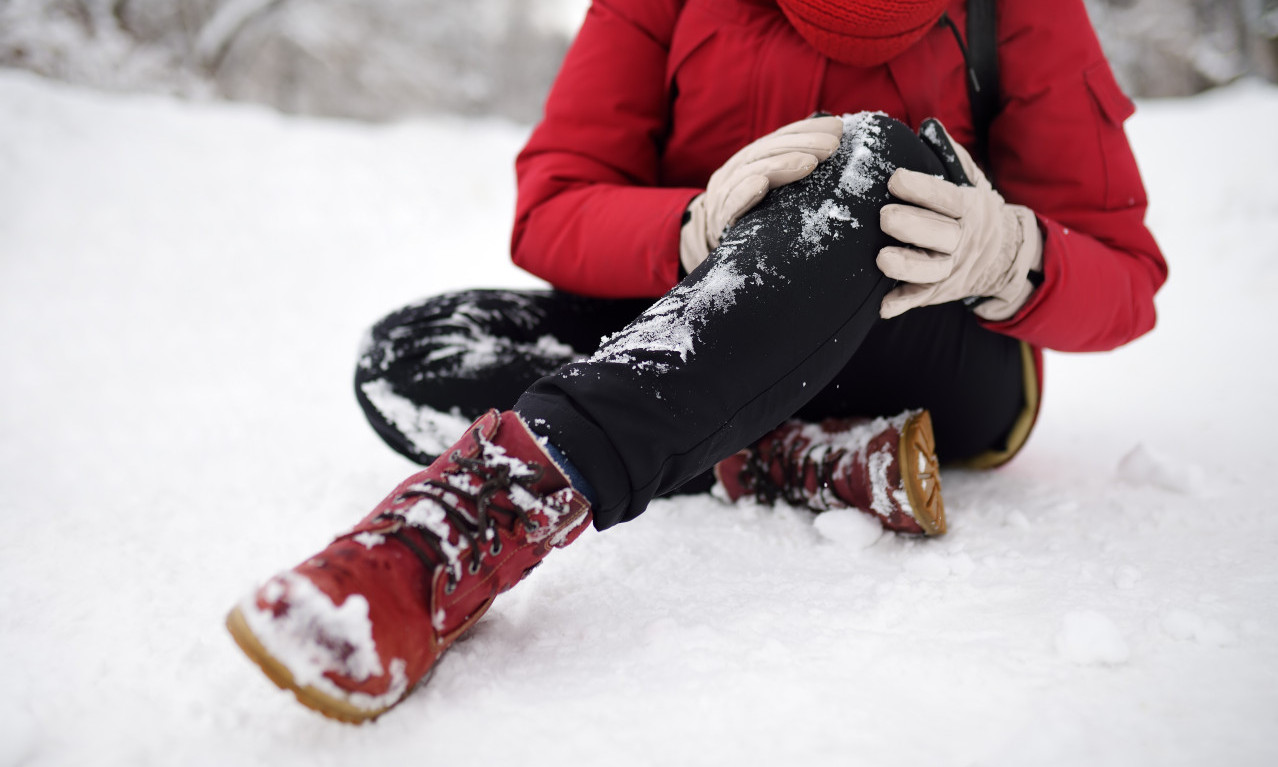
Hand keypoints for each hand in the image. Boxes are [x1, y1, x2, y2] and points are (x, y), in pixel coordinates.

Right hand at [680, 115, 843, 273]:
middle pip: (768, 150)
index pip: (779, 138)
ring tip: (810, 163)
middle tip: (832, 146)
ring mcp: (725, 193)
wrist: (706, 240)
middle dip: (802, 144)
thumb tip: (832, 154)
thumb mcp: (769, 189)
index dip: (807, 129)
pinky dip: (745, 192)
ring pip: (751, 171)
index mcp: (751, 160)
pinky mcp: (719, 219)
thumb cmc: (749, 215)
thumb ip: (790, 173)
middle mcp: (736, 170)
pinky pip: (731, 204)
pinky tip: (762, 184)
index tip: (837, 127)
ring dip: (782, 164)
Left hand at [876, 119, 1042, 320]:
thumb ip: (951, 156)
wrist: (1004, 256)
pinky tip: (883, 306)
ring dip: (907, 267)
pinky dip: (902, 303)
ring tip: (882, 260)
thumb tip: (929, 126)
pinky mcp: (939, 291)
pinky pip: (921, 298)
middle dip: (912, 226)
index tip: (895, 179)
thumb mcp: (972, 182)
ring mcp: (952, 268)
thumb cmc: (975, 211)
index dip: (923, 189)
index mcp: (969, 209)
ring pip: (932, 271)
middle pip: (941, 236)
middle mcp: (963, 240)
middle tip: (884, 217)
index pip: (947, 198)